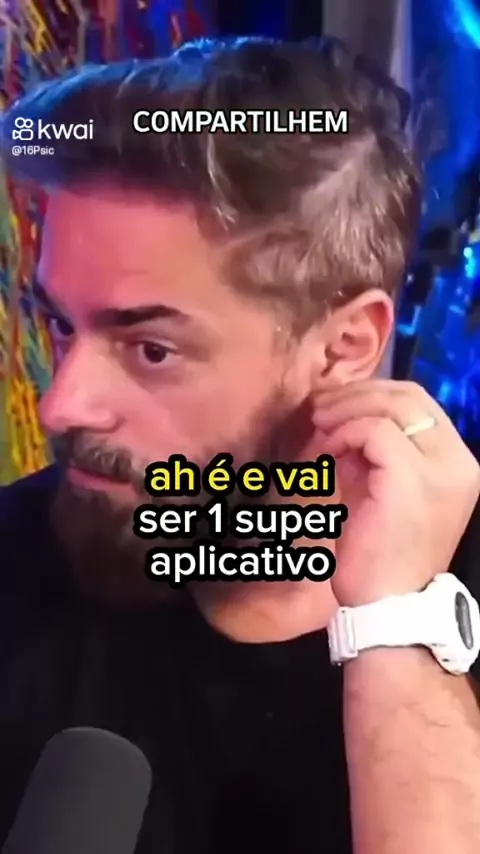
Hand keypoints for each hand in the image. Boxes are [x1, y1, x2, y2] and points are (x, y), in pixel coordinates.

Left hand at [312, 379, 479, 605]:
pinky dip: (345, 432)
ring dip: (348, 409)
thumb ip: (371, 454)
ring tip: (319, 424)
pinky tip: (326, 449)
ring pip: (395, 406)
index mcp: (456, 464)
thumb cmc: (379, 555)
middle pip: (410, 395)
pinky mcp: (412, 479)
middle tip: (320, 408)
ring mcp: (440, 470)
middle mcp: (458, 462)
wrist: (386, 607)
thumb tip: (343, 420)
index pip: (419, 404)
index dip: (373, 394)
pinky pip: (375, 431)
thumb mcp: (377, 491)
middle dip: (359, 394)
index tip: (335, 406)